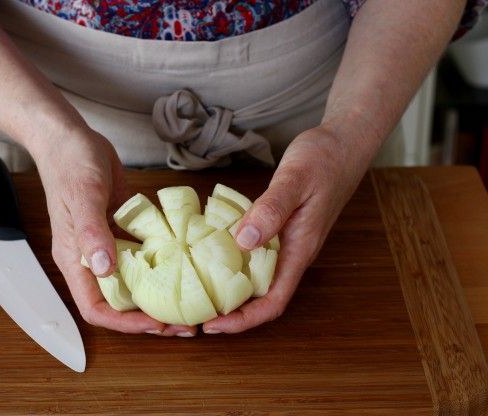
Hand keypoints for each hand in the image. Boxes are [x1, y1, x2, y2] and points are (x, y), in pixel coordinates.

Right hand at [31, 125, 196, 336]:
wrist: (72, 138)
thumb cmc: (70, 164)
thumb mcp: (83, 196)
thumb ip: (91, 233)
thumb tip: (103, 269)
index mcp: (75, 259)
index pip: (95, 308)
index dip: (124, 323)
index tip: (156, 325)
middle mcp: (91, 259)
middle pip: (119, 302)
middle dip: (149, 317)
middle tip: (186, 321)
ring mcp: (108, 244)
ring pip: (134, 282)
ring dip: (160, 294)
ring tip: (192, 300)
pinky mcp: (122, 230)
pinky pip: (143, 255)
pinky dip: (162, 265)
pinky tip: (186, 265)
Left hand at [202, 122, 378, 333]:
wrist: (342, 144)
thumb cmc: (323, 160)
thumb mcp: (295, 179)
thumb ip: (272, 210)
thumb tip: (243, 242)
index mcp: (300, 249)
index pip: (274, 301)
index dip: (244, 320)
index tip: (213, 326)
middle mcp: (293, 253)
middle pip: (263, 298)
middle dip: (231, 313)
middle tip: (195, 314)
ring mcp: (287, 242)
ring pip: (258, 279)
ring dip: (231, 291)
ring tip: (198, 292)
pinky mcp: (280, 229)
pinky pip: (255, 255)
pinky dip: (233, 262)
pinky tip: (211, 255)